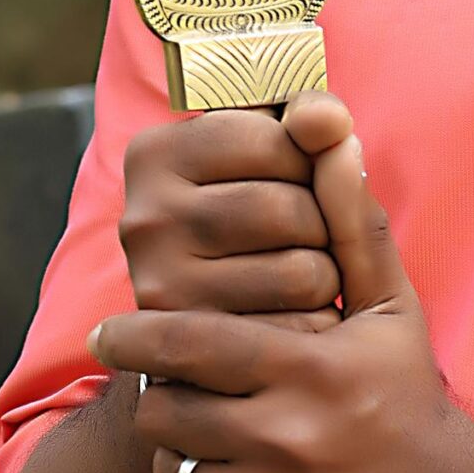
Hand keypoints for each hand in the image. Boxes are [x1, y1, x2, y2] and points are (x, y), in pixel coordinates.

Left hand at [90, 124, 473, 472]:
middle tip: (183, 387)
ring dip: (186, 451)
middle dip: (165, 393)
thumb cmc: (410, 395)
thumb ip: (349, 222)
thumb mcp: (390, 308)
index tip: (105, 329)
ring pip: (175, 470)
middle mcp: (284, 443)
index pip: (189, 343)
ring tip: (225, 437)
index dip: (137, 334)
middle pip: (165, 410)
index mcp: (307, 371)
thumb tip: (330, 131)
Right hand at [119, 94, 356, 327]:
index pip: (276, 140)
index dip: (309, 160)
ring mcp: (161, 288)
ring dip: (325, 275)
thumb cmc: (259, 216)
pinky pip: (298, 327)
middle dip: (320, 224)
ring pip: (300, 272)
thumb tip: (330, 119)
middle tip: (299, 235)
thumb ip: (314, 121)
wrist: (222, 331)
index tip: (291, 174)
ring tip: (295, 273)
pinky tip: (291, 315)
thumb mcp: (278, 152)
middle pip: (287, 209)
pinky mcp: (201, 352)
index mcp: (154, 154)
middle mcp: (144, 219)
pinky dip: (317, 320)